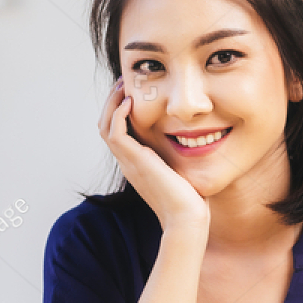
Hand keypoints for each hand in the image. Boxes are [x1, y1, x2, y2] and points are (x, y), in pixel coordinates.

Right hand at [98, 78, 209, 234]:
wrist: (187, 218)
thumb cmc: (190, 201)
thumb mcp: (182, 172)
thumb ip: (180, 157)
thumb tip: (196, 143)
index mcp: (136, 164)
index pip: (117, 132)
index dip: (120, 111)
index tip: (133, 92)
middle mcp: (128, 162)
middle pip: (106, 125)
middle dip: (113, 102)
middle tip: (124, 83)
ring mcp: (129, 162)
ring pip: (105, 126)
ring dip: (112, 103)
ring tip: (125, 86)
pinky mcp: (135, 161)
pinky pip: (115, 133)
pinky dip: (119, 114)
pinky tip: (131, 102)